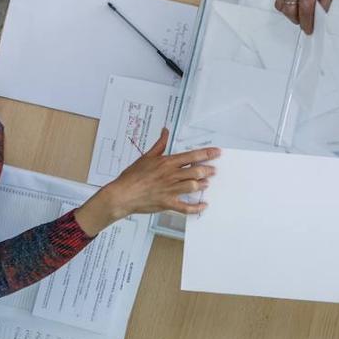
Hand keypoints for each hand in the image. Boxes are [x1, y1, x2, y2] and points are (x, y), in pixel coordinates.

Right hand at [73, 128, 218, 235]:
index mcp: (167, 163)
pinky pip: (185, 207)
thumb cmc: (132, 176)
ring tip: (207, 183)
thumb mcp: (146, 157)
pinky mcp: (167, 203)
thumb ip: (159, 144)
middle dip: (208, 170)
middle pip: (196, 171)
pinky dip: (196, 208)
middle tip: (214, 169)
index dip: (207, 154)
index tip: (217, 152)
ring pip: (192, 186)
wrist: (122, 194)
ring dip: (203, 184)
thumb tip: (165, 130)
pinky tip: (203, 205)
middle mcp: (171, 175)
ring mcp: (170, 190)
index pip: (191, 156)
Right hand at [274, 0, 338, 34]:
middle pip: (289, 10)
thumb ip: (323, 5)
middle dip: (296, 19)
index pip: (304, 12)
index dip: (307, 24)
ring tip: (299, 11)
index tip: (308, 29)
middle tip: (305, 21)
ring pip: (281, 4)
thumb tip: (318, 17)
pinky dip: (286, 0)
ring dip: (289, 11)